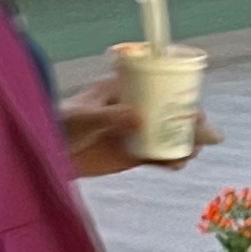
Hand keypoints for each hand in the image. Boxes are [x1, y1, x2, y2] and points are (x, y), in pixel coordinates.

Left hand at [60, 79, 222, 178]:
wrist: (46, 153)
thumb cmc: (59, 124)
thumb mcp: (83, 118)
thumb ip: (110, 117)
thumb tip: (140, 118)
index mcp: (124, 90)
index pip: (158, 86)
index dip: (181, 95)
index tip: (194, 107)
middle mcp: (134, 109)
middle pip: (170, 112)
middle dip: (190, 121)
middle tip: (203, 133)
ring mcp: (134, 132)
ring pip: (168, 135)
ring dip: (185, 142)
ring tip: (192, 151)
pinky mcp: (132, 154)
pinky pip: (157, 156)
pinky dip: (169, 160)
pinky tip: (177, 165)